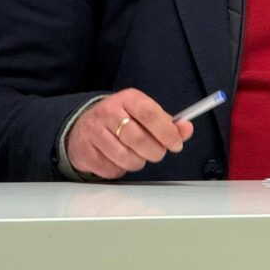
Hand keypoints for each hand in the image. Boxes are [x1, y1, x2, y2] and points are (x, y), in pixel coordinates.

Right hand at [66, 88, 192, 179]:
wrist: (82, 127)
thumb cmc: (120, 120)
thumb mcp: (143, 113)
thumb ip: (167, 122)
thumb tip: (186, 129)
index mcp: (127, 98)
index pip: (150, 113)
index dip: (166, 131)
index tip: (176, 144)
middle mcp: (108, 112)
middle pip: (138, 139)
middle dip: (155, 151)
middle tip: (157, 152)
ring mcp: (94, 132)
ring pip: (126, 158)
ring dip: (138, 162)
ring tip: (137, 155)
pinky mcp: (86, 152)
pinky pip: (112, 170)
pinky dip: (121, 170)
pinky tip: (119, 159)